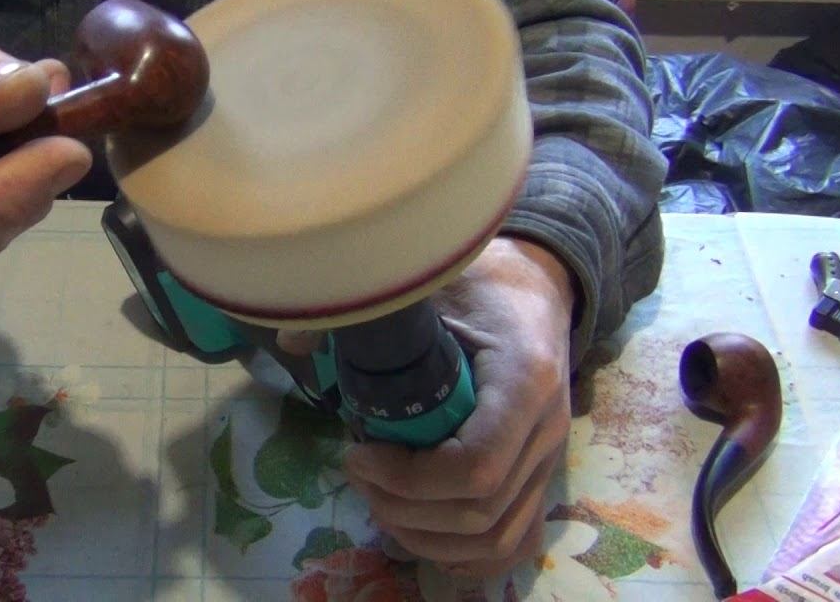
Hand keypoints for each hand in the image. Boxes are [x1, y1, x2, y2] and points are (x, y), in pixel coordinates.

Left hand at [279, 237, 575, 576]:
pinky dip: (462, 555)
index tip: (358, 453)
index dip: (407, 477)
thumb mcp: (428, 284)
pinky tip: (416, 529)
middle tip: (356, 474)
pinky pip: (513, 544)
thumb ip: (367, 310)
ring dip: (425, 535)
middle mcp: (546, 430)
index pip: (475, 466)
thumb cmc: (481, 285)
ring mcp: (548, 460)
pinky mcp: (540, 480)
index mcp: (524, 379)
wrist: (537, 290)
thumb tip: (291, 338)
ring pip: (495, 540)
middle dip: (403, 507)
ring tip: (378, 500)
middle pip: (478, 512)